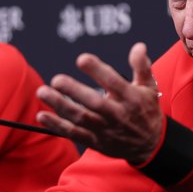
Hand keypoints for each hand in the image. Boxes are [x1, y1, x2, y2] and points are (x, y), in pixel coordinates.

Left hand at [36, 42, 162, 164]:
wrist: (151, 145)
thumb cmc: (146, 110)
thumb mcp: (149, 87)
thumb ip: (142, 66)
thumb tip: (138, 46)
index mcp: (131, 98)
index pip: (113, 82)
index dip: (97, 71)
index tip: (81, 59)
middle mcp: (117, 115)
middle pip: (94, 103)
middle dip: (74, 91)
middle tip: (56, 79)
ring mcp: (105, 130)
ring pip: (80, 119)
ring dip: (60, 106)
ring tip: (43, 92)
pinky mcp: (96, 141)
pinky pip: (74, 134)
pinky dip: (57, 126)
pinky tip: (42, 115)